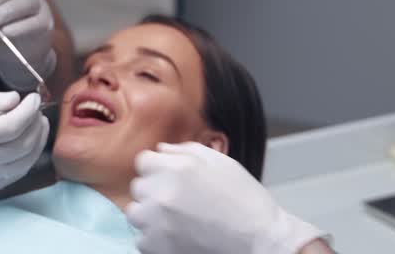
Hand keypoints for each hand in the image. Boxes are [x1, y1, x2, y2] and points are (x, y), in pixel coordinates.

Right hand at [0, 90, 48, 207]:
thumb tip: (15, 99)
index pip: (11, 127)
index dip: (28, 111)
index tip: (34, 97)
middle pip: (23, 144)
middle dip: (36, 123)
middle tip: (36, 107)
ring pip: (26, 161)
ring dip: (38, 139)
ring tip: (38, 121)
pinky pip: (19, 171)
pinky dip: (30, 155)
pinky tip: (29, 140)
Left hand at [126, 142, 326, 253]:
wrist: (259, 241)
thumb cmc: (245, 201)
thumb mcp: (221, 163)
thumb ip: (186, 151)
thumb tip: (161, 150)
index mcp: (177, 169)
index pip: (143, 161)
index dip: (157, 168)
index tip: (168, 177)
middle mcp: (161, 194)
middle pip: (138, 187)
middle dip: (154, 190)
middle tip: (178, 200)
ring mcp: (156, 224)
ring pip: (136, 213)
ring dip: (151, 214)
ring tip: (177, 219)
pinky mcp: (156, 248)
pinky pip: (142, 238)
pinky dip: (156, 238)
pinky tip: (179, 235)